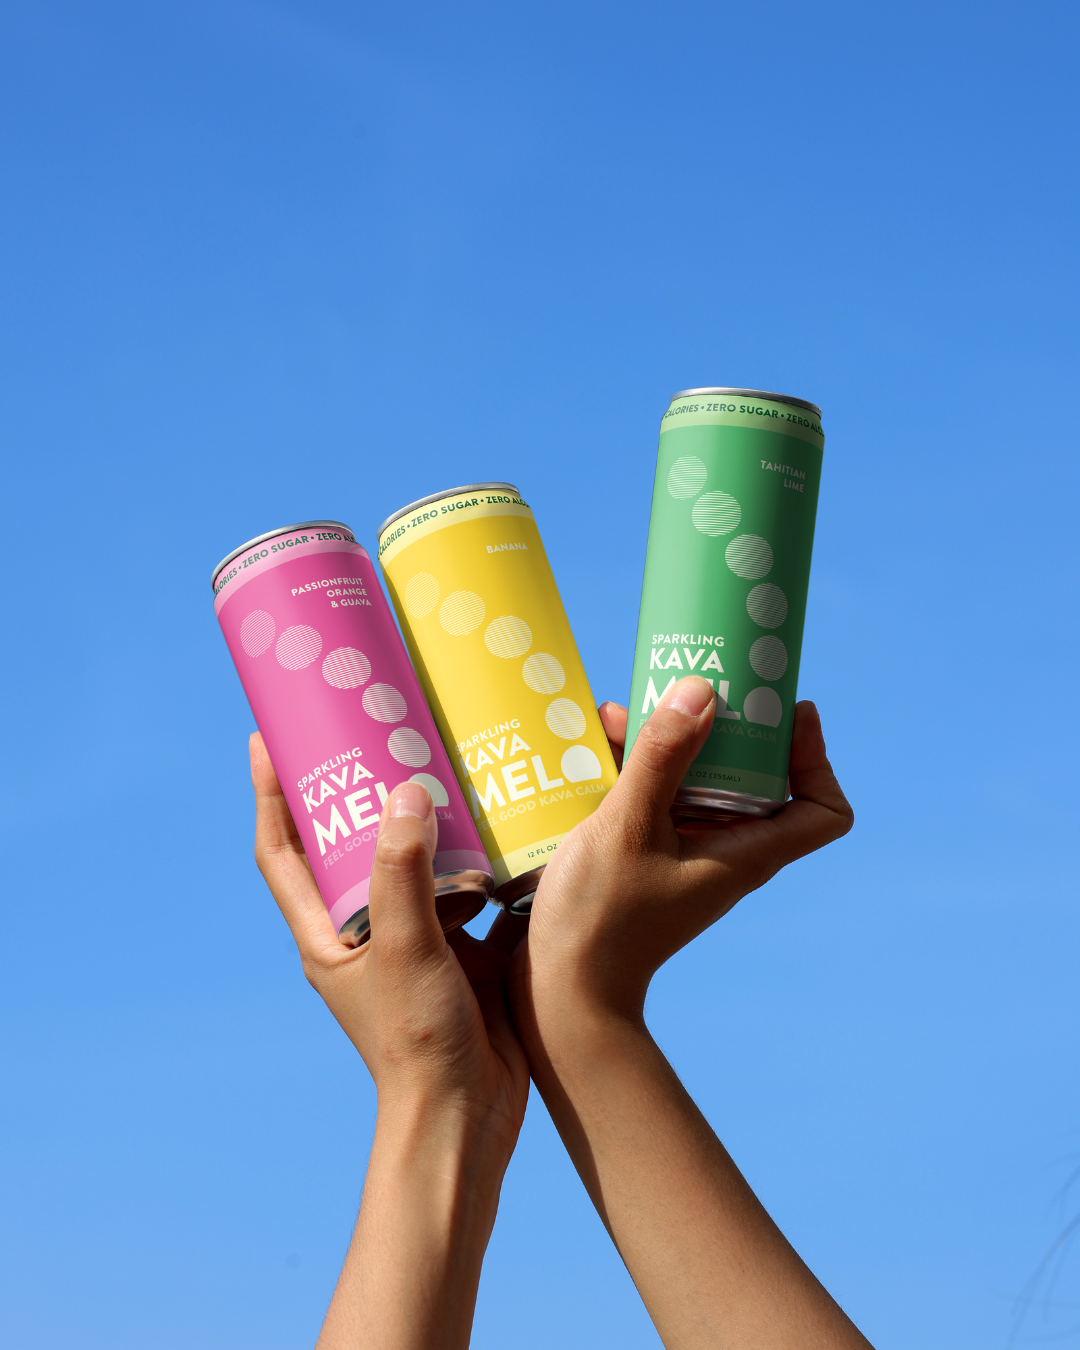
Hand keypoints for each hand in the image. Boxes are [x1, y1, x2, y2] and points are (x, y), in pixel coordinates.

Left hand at [250, 731, 528, 1349]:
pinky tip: (503, 823)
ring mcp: (414, 940)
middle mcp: (365, 931)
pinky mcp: (461, 948)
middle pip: (348, 845)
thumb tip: (405, 792)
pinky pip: (464, 886)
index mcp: (327, 933)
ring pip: (411, 862)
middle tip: (375, 734)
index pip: (283, 851)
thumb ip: (401, 875)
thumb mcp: (404, 949)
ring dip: (423, 819)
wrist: (469, 1114)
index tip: (270, 736)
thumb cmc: (418, 1041)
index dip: (271, 794)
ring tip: (444, 766)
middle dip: (356, 791)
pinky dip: (477, 855)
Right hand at [515, 676, 853, 1021]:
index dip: (816, 757)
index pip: (823, 810)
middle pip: (755, 779)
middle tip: (699, 683)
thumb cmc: (600, 919)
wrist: (559, 994)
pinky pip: (658, 799)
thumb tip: (704, 693)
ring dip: (671, 742)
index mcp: (746, 853)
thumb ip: (661, 758)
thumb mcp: (627, 825)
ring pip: (698, 783)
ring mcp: (685, 855)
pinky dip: (637, 767)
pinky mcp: (647, 856)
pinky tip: (597, 740)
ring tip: (626, 706)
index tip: (783, 711)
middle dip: (726, 728)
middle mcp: (726, 852)